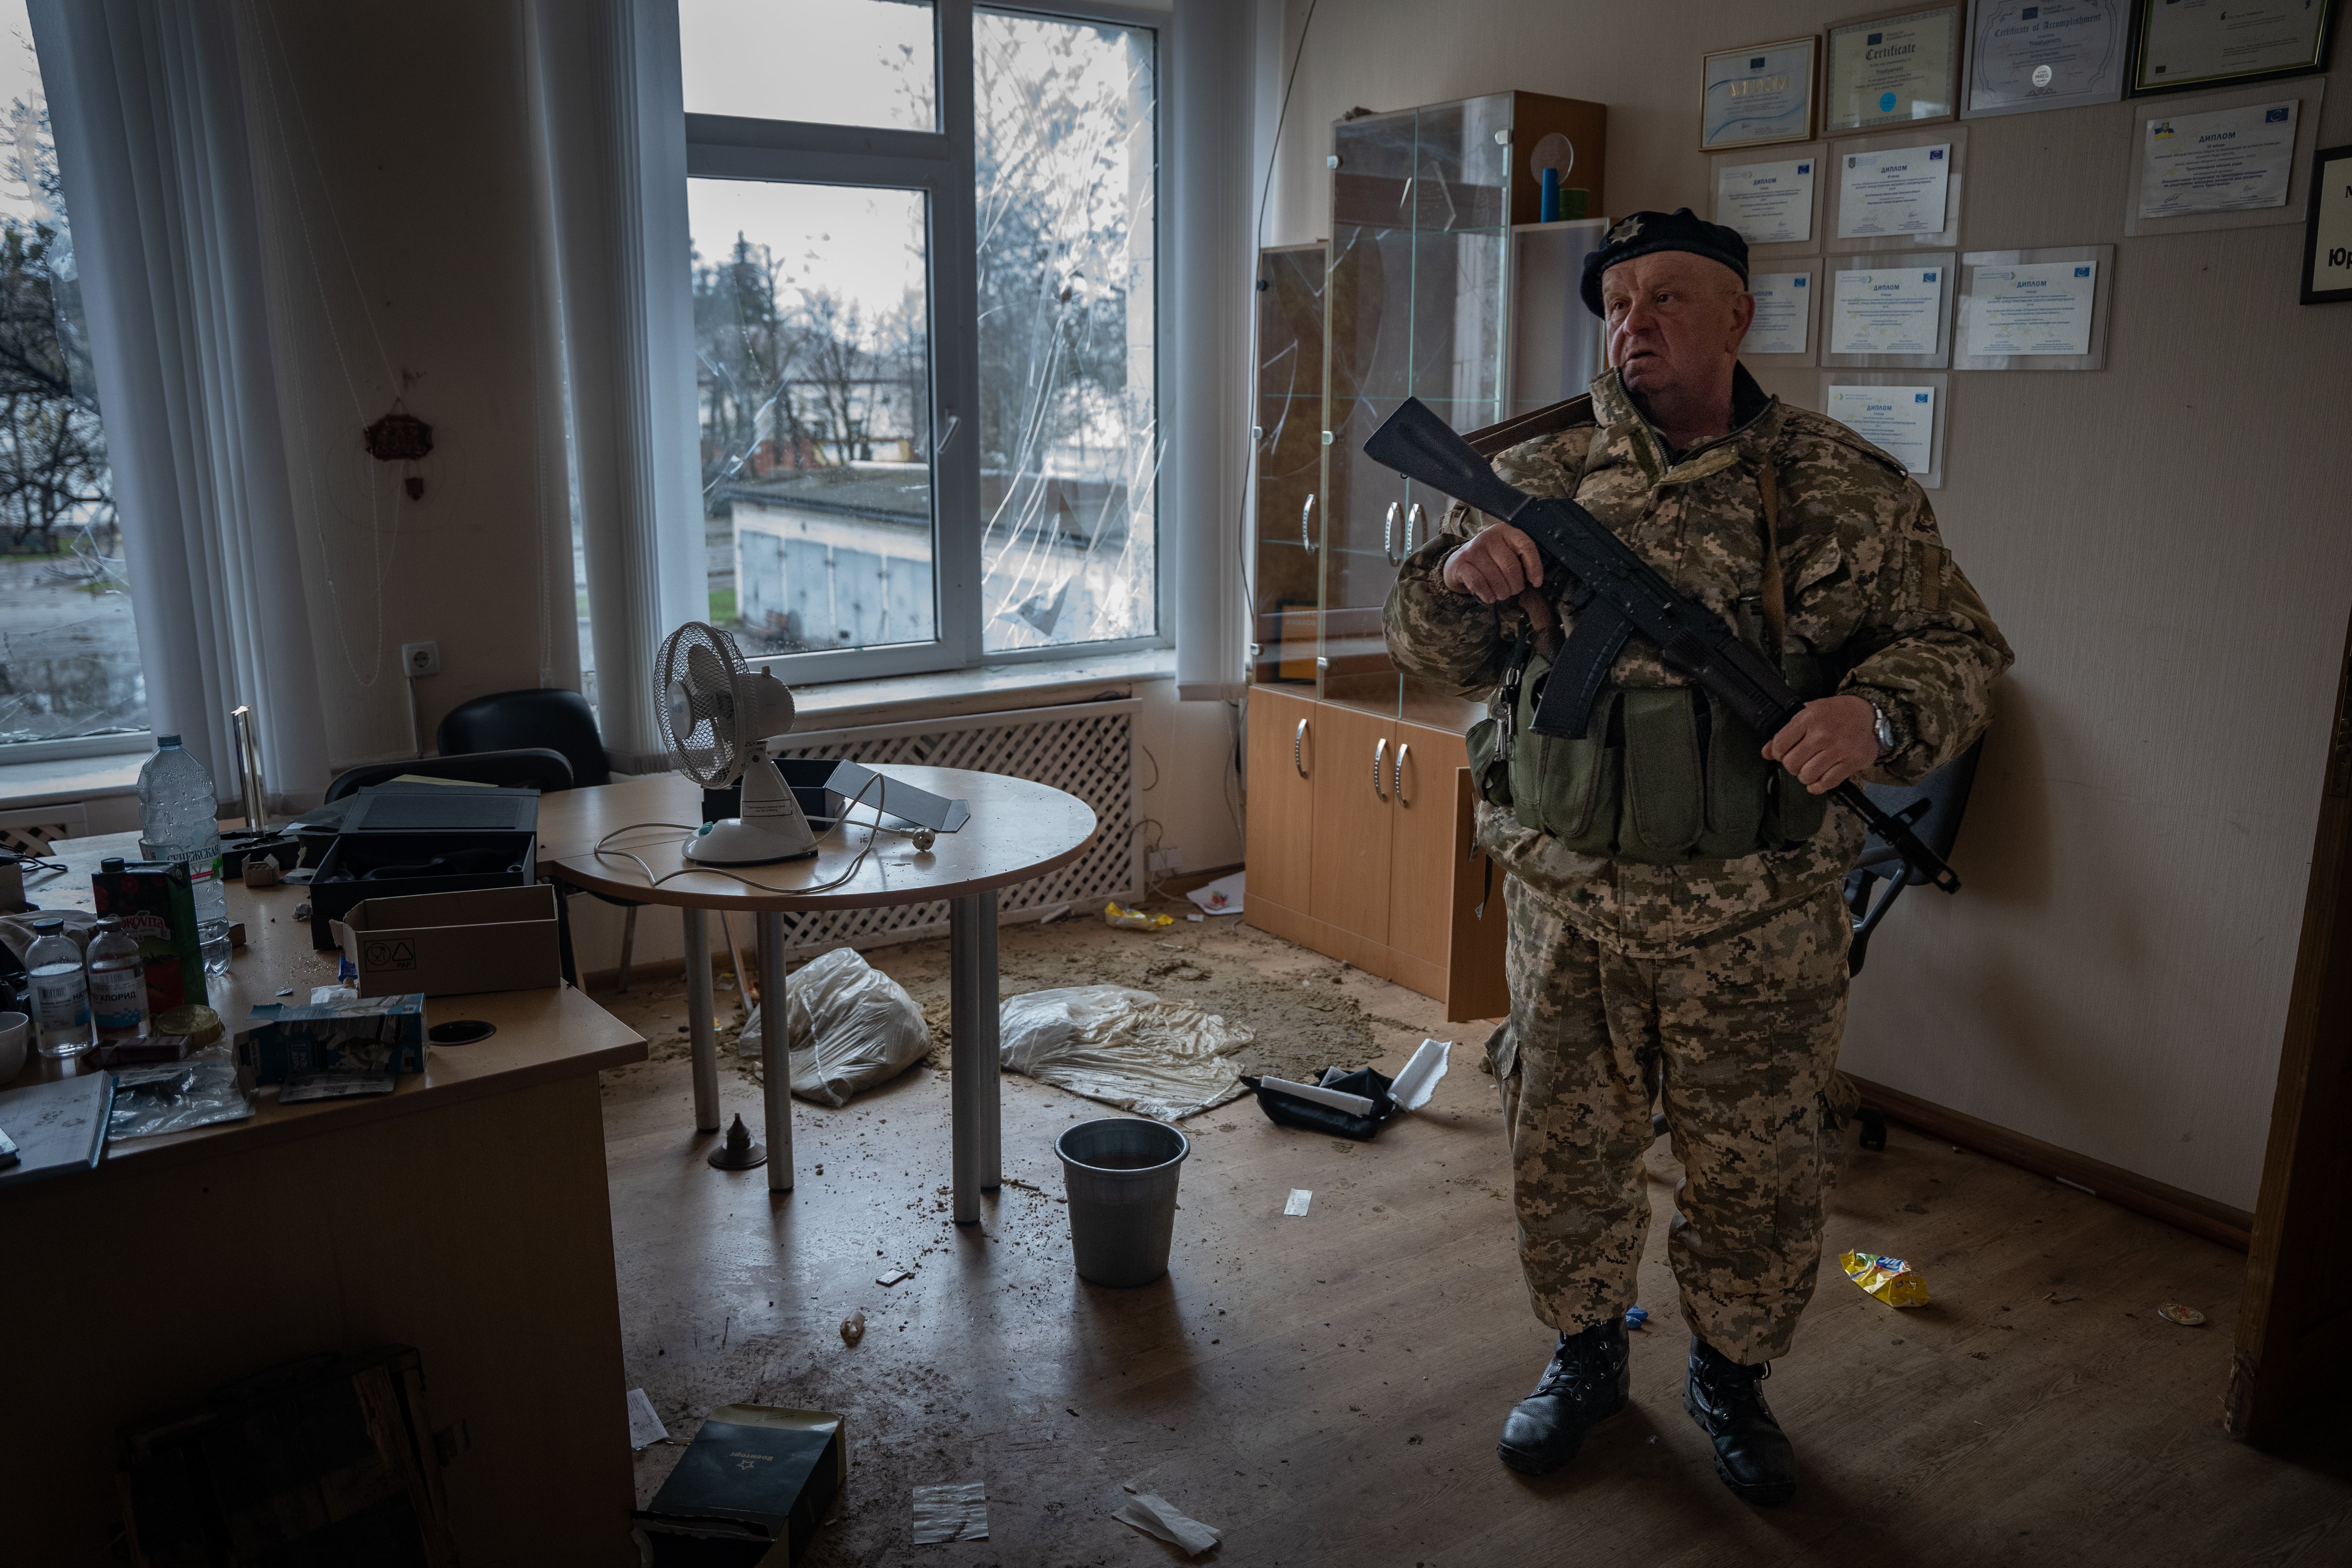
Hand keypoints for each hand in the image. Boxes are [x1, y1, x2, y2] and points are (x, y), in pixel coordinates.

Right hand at [1441, 523, 1544, 603]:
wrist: (1458, 564)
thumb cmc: (1489, 561)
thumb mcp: (1506, 553)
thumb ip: (1521, 560)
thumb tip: (1536, 580)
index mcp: (1505, 531)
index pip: (1526, 546)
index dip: (1534, 567)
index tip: (1536, 583)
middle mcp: (1488, 536)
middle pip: (1511, 567)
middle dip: (1515, 586)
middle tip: (1513, 591)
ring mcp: (1473, 549)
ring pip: (1496, 578)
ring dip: (1502, 593)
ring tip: (1500, 594)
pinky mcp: (1461, 563)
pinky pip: (1480, 584)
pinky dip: (1488, 595)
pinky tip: (1489, 597)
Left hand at [1763, 695, 1879, 794]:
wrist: (1870, 717)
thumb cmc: (1837, 713)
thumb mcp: (1810, 712)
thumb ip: (1787, 732)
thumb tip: (1766, 752)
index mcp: (1809, 719)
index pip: (1779, 745)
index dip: (1777, 753)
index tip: (1782, 753)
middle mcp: (1822, 735)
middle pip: (1791, 764)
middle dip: (1791, 766)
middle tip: (1798, 761)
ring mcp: (1837, 751)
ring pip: (1807, 775)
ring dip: (1804, 776)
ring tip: (1809, 769)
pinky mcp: (1850, 763)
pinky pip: (1826, 783)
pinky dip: (1817, 786)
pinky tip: (1817, 781)